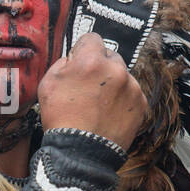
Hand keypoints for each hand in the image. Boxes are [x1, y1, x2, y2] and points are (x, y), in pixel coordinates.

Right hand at [38, 32, 148, 150]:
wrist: (81, 152)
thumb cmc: (62, 119)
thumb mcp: (48, 84)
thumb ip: (63, 63)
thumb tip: (74, 58)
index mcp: (91, 61)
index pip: (92, 38)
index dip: (84, 49)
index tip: (81, 60)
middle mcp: (116, 70)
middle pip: (110, 56)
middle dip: (100, 67)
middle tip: (88, 87)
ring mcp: (131, 87)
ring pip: (122, 75)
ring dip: (113, 83)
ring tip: (99, 104)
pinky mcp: (141, 104)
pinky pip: (132, 93)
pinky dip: (123, 100)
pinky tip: (109, 113)